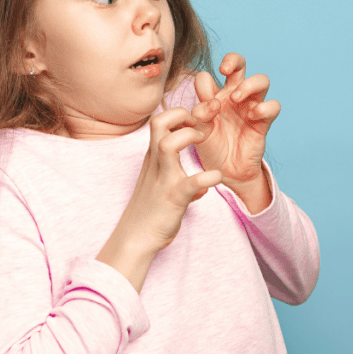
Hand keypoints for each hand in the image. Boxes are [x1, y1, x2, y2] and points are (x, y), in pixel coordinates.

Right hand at [117, 107, 222, 252]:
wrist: (135, 239)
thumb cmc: (149, 213)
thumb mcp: (164, 190)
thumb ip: (184, 183)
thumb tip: (203, 187)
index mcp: (153, 158)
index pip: (159, 120)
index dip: (177, 114)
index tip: (193, 125)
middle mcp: (156, 163)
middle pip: (159, 122)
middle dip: (181, 115)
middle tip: (197, 127)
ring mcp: (164, 179)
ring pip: (168, 144)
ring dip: (189, 137)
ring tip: (203, 142)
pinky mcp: (174, 197)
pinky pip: (194, 182)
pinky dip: (209, 177)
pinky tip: (216, 178)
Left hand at [190, 53, 279, 210]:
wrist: (226, 171)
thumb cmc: (211, 147)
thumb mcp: (200, 131)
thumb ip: (200, 114)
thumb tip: (210, 103)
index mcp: (213, 96)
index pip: (207, 76)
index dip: (204, 84)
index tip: (203, 102)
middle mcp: (233, 97)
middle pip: (239, 64)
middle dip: (233, 60)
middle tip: (224, 71)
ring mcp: (250, 107)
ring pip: (261, 80)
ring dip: (249, 84)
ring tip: (237, 98)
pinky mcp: (264, 121)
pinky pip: (273, 105)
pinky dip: (265, 106)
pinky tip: (253, 115)